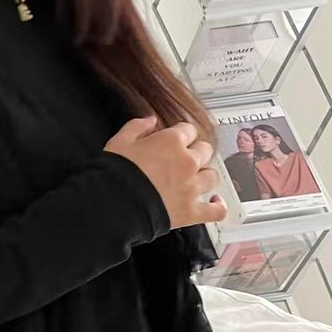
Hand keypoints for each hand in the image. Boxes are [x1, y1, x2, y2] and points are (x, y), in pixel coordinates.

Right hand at [104, 116, 226, 229]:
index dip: (181, 134)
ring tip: (196, 178)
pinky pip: (216, 210)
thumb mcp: (119, 142)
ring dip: (205, 175)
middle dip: (195, 152)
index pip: (187, 130)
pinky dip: (217, 207)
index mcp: (170, 142)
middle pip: (204, 150)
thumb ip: (136, 127)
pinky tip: (215, 203)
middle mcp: (187, 162)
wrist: (115, 205)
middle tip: (184, 158)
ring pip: (212, 176)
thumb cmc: (115, 175)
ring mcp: (191, 187)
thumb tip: (150, 121)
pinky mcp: (192, 211)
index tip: (176, 138)